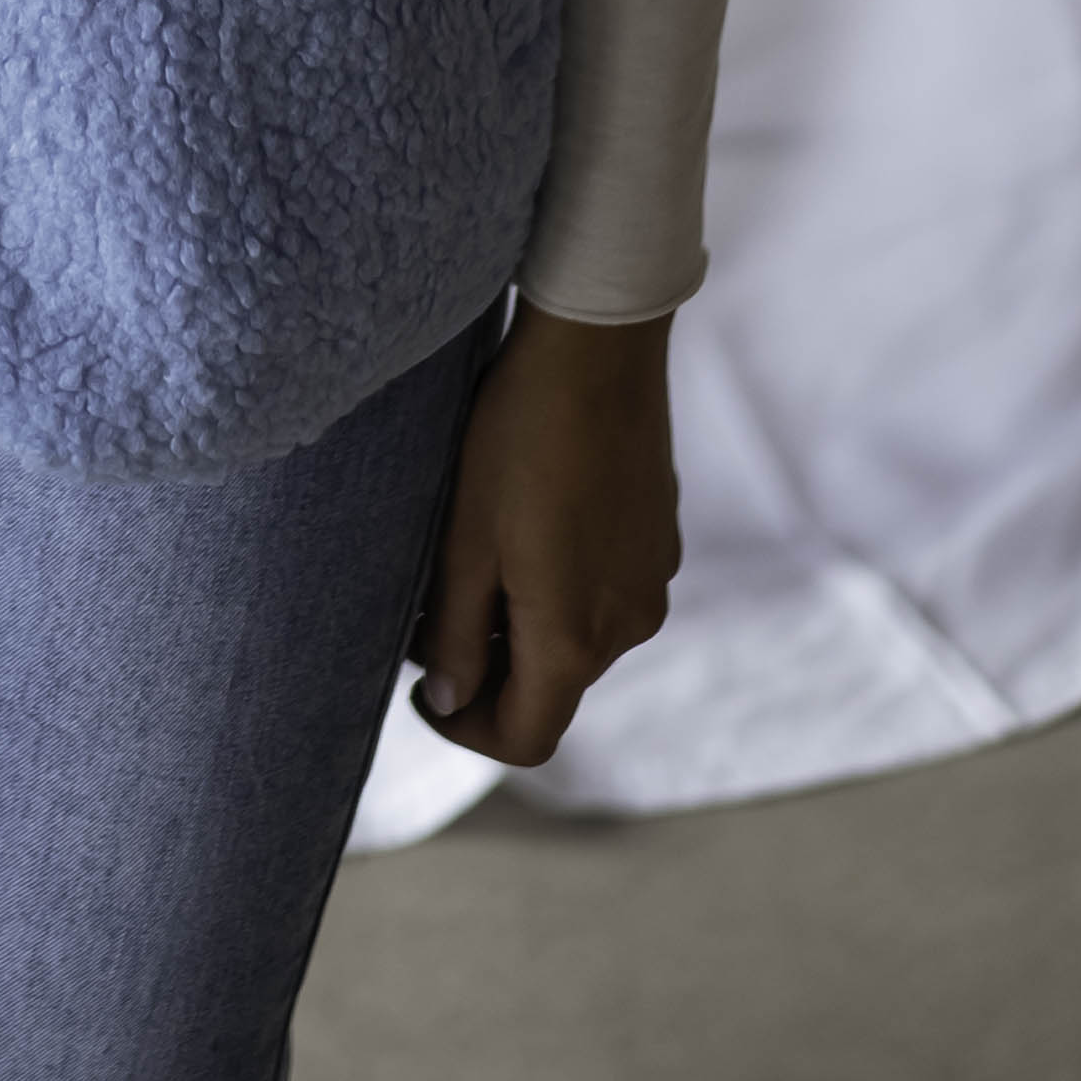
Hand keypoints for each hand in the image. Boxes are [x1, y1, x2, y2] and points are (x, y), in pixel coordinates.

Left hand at [408, 299, 680, 766]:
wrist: (597, 345)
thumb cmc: (517, 436)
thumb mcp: (465, 538)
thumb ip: (454, 633)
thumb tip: (448, 699)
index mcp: (574, 637)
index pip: (526, 736)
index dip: (465, 729)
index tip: (421, 690)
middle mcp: (628, 624)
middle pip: (552, 686)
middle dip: (489, 667)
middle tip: (428, 613)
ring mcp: (653, 580)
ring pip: (579, 636)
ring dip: (525, 623)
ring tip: (473, 557)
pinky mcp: (660, 539)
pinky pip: (605, 590)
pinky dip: (561, 585)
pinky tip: (526, 521)